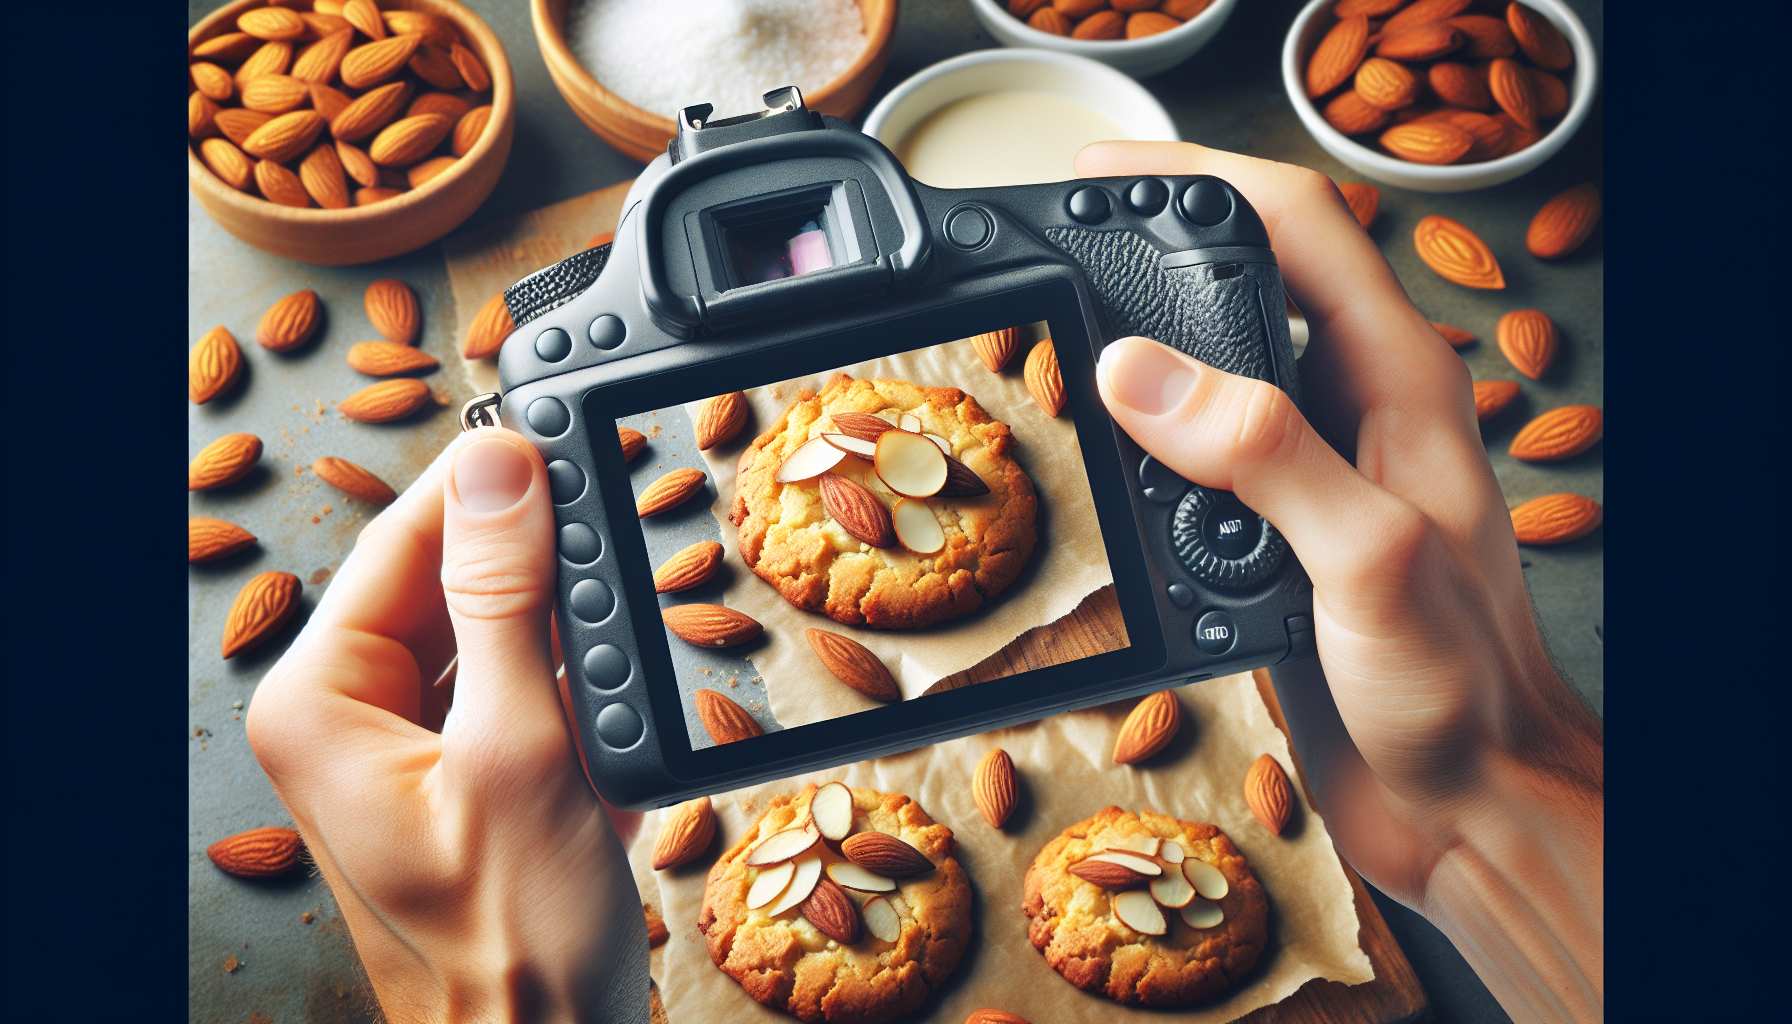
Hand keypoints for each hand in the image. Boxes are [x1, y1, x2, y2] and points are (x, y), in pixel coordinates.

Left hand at [247, 430, 648, 1023]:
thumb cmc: (515, 939)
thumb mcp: (520, 745)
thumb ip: (506, 596)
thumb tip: (500, 467)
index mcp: (319, 702)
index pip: (402, 540)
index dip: (487, 481)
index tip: (555, 428)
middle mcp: (342, 717)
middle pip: (442, 580)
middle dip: (531, 561)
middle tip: (610, 537)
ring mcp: (397, 748)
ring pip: (483, 630)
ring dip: (557, 626)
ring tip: (608, 663)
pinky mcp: (454, 772)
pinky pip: (505, 685)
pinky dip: (563, 680)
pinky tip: (601, 707)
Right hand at [1080, 142, 1601, 1023]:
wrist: (1465, 804)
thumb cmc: (1461, 688)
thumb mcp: (1367, 555)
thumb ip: (1263, 453)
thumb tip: (1138, 372)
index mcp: (1399, 383)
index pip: (1300, 228)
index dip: (1202, 178)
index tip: (1103, 176)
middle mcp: (1355, 413)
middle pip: (1248, 285)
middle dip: (1154, 255)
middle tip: (1062, 252)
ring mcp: (1313, 475)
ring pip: (1212, 375)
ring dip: (1136, 354)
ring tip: (1053, 348)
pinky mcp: (1274, 540)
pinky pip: (1192, 464)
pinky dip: (1135, 448)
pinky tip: (1092, 462)